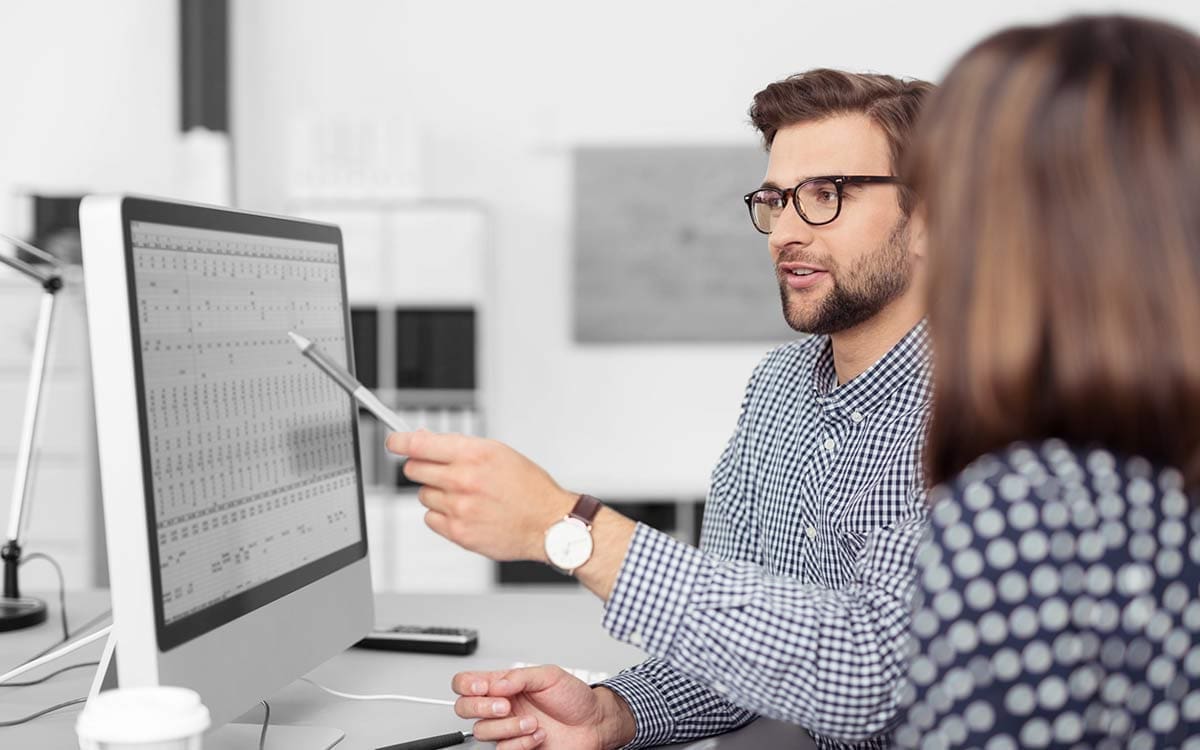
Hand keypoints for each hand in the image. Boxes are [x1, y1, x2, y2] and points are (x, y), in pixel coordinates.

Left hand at [385, 431, 575, 561]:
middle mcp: (464, 480)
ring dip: (437, 493)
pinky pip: (430, 519)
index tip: (393, 441)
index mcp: (474, 454)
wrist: (548, 523)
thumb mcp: (499, 453)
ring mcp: (459, 508)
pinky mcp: (458, 532)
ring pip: (423, 495)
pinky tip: (464, 512)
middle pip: (414, 469)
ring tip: (465, 495)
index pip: (420, 444)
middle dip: (421, 467)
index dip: (400, 441)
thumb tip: (424, 441)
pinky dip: (442, 515)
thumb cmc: (528, 488)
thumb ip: (460, 446)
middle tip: (438, 470)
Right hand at [451, 665, 636, 749]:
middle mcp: (502, 706)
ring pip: (483, 731)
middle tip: (505, 705)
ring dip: (508, 726)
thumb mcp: (549, 676)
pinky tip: (537, 734)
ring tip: (532, 721)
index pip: (467, 682)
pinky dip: (521, 742)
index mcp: (505, 684)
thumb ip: (519, 676)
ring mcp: (507, 728)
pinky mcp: (516, 747)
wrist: (593, 724)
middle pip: (464, 708)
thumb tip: (496, 684)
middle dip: (481, 707)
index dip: (467, 684)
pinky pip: (502, 749)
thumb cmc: (575, 698)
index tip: (485, 687)